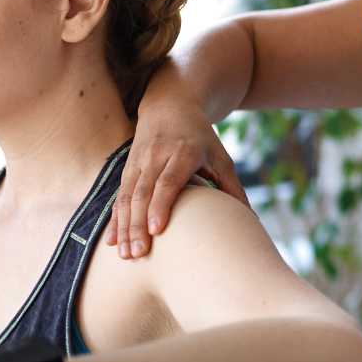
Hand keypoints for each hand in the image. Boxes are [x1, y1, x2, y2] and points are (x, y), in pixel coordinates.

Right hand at [109, 66, 246, 258]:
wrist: (169, 107)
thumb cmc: (201, 138)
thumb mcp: (221, 158)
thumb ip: (233, 188)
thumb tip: (252, 221)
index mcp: (183, 153)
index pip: (169, 182)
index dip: (161, 206)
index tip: (157, 230)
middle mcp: (157, 157)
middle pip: (144, 194)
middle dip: (138, 225)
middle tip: (137, 254)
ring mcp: (138, 163)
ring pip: (127, 197)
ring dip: (124, 227)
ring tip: (124, 254)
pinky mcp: (127, 169)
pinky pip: (118, 197)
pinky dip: (114, 219)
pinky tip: (110, 241)